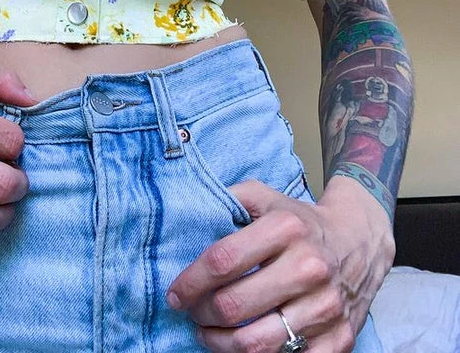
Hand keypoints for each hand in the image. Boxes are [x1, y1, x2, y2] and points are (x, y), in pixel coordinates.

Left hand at [166, 176, 394, 351]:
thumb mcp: (266, 197)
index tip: (175, 293)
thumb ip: (230, 199)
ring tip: (209, 334)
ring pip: (257, 343)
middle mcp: (308, 267)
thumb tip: (191, 216)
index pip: (222, 261)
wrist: (359, 240)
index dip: (191, 282)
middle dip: (201, 314)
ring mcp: (325, 306)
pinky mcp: (339, 337)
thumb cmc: (299, 221)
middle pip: (234, 305)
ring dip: (221, 344)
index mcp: (286, 228)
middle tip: (191, 313)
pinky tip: (243, 347)